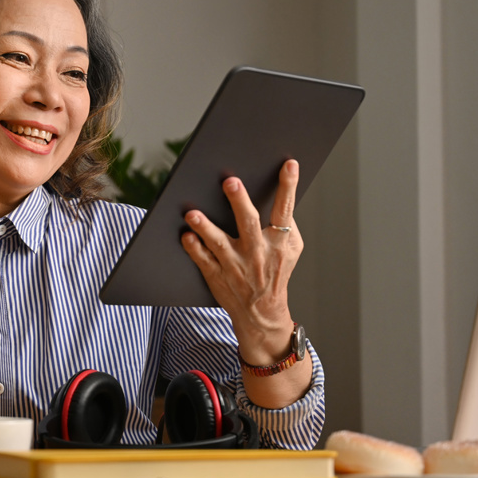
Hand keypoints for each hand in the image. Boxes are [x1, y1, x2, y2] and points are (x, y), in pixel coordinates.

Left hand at [180, 159, 302, 363]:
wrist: (262, 312)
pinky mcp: (217, 276)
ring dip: (205, 227)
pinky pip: (203, 260)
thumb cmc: (276, 271)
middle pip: (249, 223)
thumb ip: (286, 224)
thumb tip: (278, 190)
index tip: (289, 164)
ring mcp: (236, 265)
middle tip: (230, 181)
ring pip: (219, 243)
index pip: (285, 210)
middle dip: (239, 202)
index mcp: (279, 242)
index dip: (288, 187)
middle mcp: (258, 252)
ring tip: (192, 213)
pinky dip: (194, 249)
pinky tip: (185, 236)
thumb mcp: (291, 250)